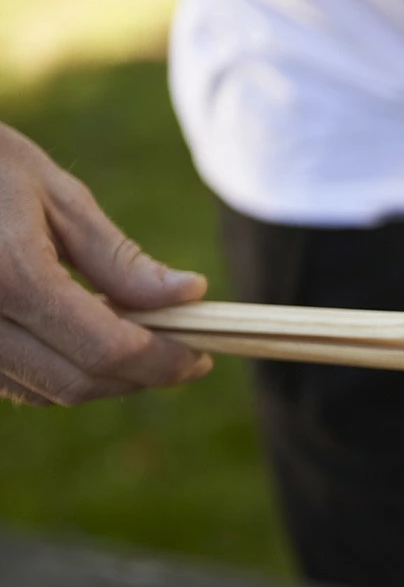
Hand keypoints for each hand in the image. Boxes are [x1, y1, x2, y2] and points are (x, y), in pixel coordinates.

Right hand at [0, 123, 211, 405]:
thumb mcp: (55, 195)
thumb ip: (120, 258)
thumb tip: (190, 295)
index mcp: (12, 277)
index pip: (108, 349)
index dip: (164, 362)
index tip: (201, 357)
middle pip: (77, 382)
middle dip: (139, 378)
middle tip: (182, 355)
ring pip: (44, 391)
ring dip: (100, 378)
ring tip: (137, 340)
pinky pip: (11, 381)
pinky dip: (57, 371)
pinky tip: (82, 337)